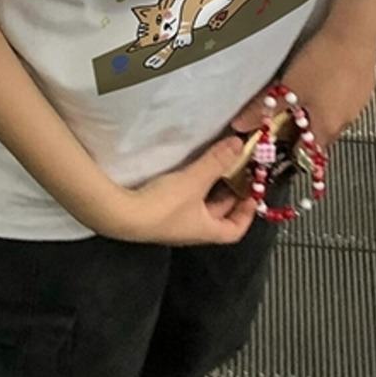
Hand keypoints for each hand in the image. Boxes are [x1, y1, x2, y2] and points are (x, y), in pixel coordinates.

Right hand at [99, 137, 259, 245]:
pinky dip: (193, 187)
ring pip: (200, 207)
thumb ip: (216, 162)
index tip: (253, 195)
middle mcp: (193, 229)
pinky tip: (188, 172)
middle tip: (237, 173)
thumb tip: (239, 145)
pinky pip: (185, 201)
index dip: (247, 214)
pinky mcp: (159, 212)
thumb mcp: (194, 181)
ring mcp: (175, 223)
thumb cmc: (163, 205)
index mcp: (206, 229)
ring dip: (210, 190)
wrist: (123, 214)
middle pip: (218, 217)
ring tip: (215, 167)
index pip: (234, 231)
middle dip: (229, 196)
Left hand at [230, 30, 375, 148]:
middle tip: (287, 110)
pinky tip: (324, 76)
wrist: (354, 34)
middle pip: (320, 133)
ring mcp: (358, 105)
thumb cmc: (323, 63)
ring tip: (304, 89)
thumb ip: (263, 109)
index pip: (308, 151)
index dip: (291, 146)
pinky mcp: (365, 87)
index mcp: (326, 128)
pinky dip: (333, 94)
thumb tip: (241, 125)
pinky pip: (346, 98)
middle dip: (303, 125)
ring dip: (319, 109)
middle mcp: (346, 121)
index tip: (279, 138)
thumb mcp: (286, 87)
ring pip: (334, 115)